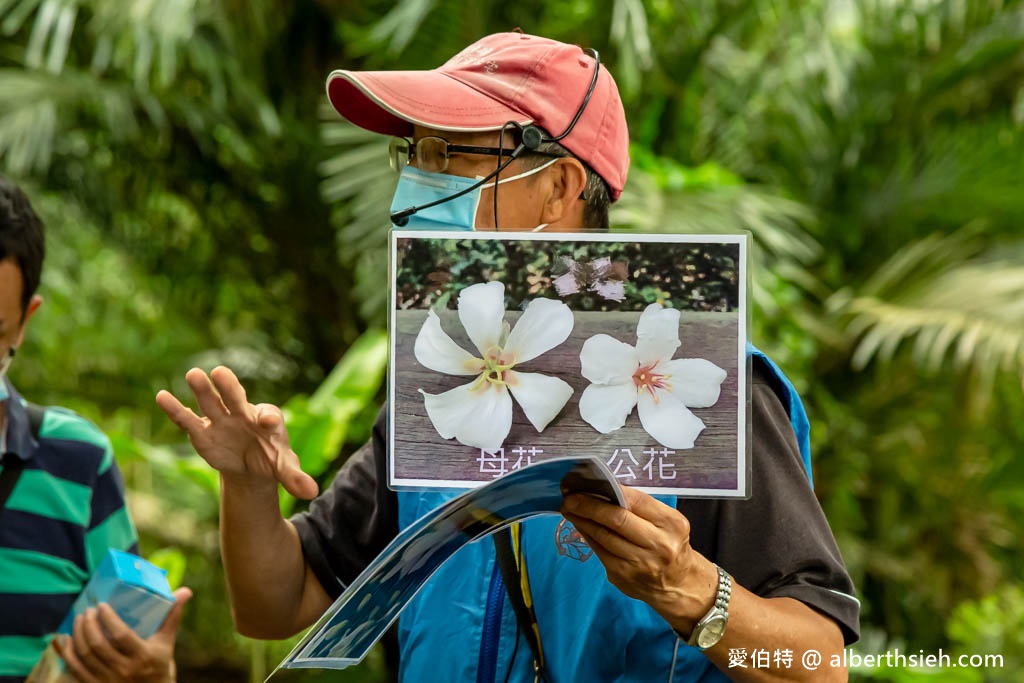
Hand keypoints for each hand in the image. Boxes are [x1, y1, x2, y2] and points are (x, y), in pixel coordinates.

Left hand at [56, 587, 192, 682]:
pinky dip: (68, 654)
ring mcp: (108, 681)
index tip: (101, 605)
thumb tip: (185, 591)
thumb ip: (172, 616)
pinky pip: (76, 670)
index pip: (121, 635)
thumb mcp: (167, 643)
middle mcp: (124, 670)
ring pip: (85, 656)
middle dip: (89, 625)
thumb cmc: (160, 666)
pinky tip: (64, 640)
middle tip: (87, 610)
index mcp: (143, 656)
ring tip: (78, 620)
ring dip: (77, 635)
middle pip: (98, 645)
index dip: (108, 619)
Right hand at [156, 366, 317, 498]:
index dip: (269, 418)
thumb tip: (312, 493)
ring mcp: (221, 421)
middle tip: (221, 372)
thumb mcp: (283, 468)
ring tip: (193, 374)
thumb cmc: (270, 458)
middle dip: (229, 387)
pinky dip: (175, 409)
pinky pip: (188, 419)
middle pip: (236, 398)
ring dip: (202, 390)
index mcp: (267, 419)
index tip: (269, 421)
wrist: (251, 463)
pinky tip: (162, 396)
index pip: (269, 416)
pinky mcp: (203, 432)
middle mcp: (242, 414)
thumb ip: (295, 477)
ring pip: (211, 402)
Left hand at [560, 486, 716, 629]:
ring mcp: (639, 564)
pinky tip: (580, 525)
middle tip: (569, 498)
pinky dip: (587, 535)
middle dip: (588, 506)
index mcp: (671, 524)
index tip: (587, 484)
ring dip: (582, 520)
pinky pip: (599, 551)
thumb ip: (640, 508)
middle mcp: (658, 545)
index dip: (608, 490)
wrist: (679, 584)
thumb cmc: (669, 544)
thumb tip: (602, 490)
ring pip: (603, 536)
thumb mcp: (666, 522)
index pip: (634, 500)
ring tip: (569, 509)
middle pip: (616, 519)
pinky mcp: (623, 577)